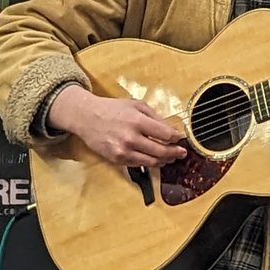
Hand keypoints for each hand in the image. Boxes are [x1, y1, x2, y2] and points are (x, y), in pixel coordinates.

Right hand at [48, 85, 186, 168]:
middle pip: (161, 151)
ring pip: (151, 162)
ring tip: (170, 158)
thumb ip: (155, 117)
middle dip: (175, 153)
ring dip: (164, 161)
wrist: (87, 117)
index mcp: (138, 121)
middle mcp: (131, 138)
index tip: (181, 139)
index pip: (165, 134)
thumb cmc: (113, 109)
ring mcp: (123, 151)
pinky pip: (138, 164)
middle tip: (182, 153)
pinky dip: (149, 163)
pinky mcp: (117, 159)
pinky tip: (155, 159)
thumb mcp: (136, 105)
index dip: (177, 138)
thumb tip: (171, 130)